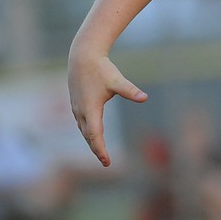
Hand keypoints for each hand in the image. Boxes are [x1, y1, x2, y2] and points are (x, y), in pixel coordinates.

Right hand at [68, 50, 147, 166]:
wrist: (82, 57)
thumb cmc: (101, 69)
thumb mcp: (117, 81)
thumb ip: (130, 91)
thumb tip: (144, 98)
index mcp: (91, 109)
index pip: (95, 135)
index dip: (101, 149)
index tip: (107, 161)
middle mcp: (81, 111)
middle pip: (88, 136)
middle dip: (96, 149)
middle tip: (106, 162)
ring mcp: (77, 108)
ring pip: (83, 130)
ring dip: (91, 141)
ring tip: (100, 152)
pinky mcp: (76, 104)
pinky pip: (81, 123)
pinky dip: (87, 132)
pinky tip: (93, 134)